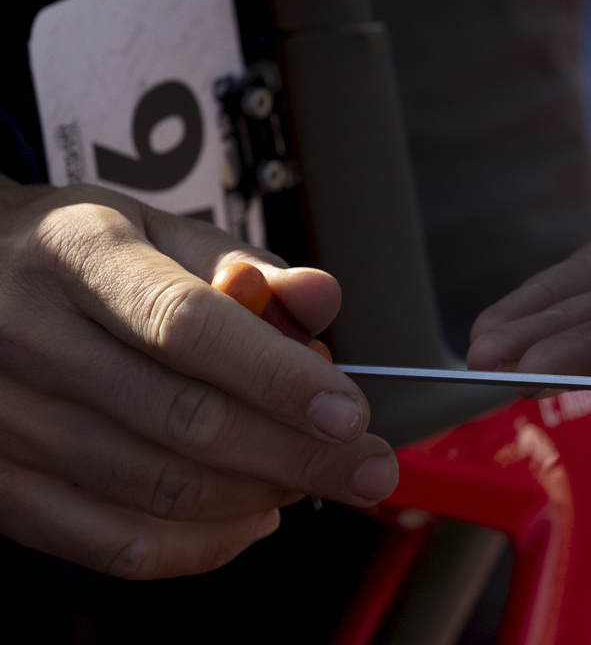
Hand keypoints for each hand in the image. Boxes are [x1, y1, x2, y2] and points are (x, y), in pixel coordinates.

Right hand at [0, 177, 397, 578]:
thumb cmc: (74, 255)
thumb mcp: (153, 228)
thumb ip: (245, 263)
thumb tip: (320, 299)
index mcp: (77, 257)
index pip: (190, 328)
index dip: (279, 379)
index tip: (350, 412)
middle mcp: (28, 339)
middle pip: (186, 422)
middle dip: (299, 456)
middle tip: (369, 467)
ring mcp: (5, 420)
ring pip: (158, 491)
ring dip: (259, 496)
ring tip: (310, 478)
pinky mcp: (0, 486)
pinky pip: (114, 544)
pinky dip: (201, 546)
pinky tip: (250, 518)